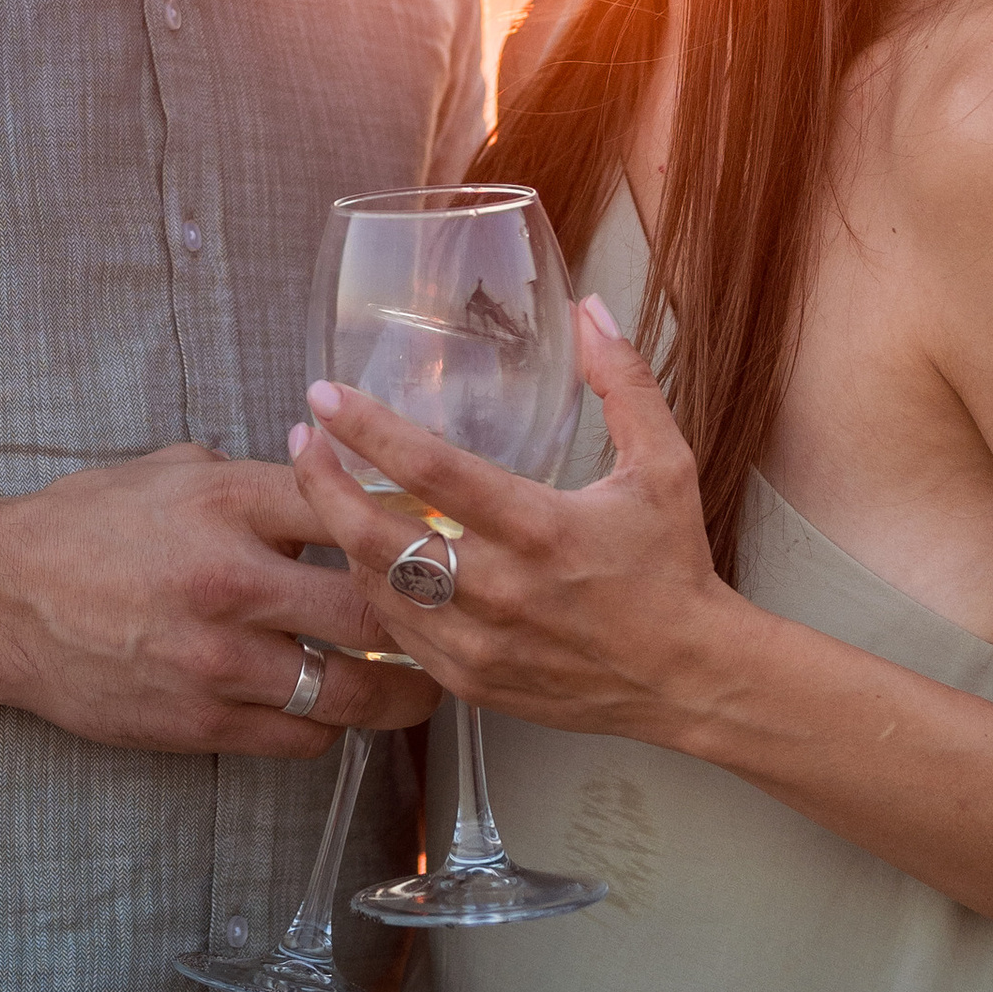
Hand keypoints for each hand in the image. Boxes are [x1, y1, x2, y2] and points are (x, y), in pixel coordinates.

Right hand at [0, 444, 440, 757]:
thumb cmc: (87, 526)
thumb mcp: (174, 470)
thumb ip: (258, 478)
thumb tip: (335, 477)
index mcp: (229, 499)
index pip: (357, 508)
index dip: (415, 525)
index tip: (449, 539)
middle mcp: (230, 579)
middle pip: (375, 609)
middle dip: (428, 622)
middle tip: (458, 627)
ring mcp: (215, 658)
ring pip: (350, 689)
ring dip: (399, 692)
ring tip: (422, 687)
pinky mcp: (197, 720)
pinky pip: (300, 737)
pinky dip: (330, 726)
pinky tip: (338, 711)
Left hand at [287, 302, 742, 741]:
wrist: (690, 681)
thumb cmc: (673, 568)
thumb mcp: (664, 464)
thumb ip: (624, 382)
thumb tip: (592, 309)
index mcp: (542, 529)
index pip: (432, 472)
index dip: (369, 430)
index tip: (324, 396)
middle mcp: (502, 591)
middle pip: (377, 537)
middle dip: (323, 484)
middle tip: (302, 440)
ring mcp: (481, 644)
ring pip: (376, 589)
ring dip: (340, 536)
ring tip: (321, 490)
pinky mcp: (473, 682)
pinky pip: (398, 635)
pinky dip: (374, 592)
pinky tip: (365, 557)